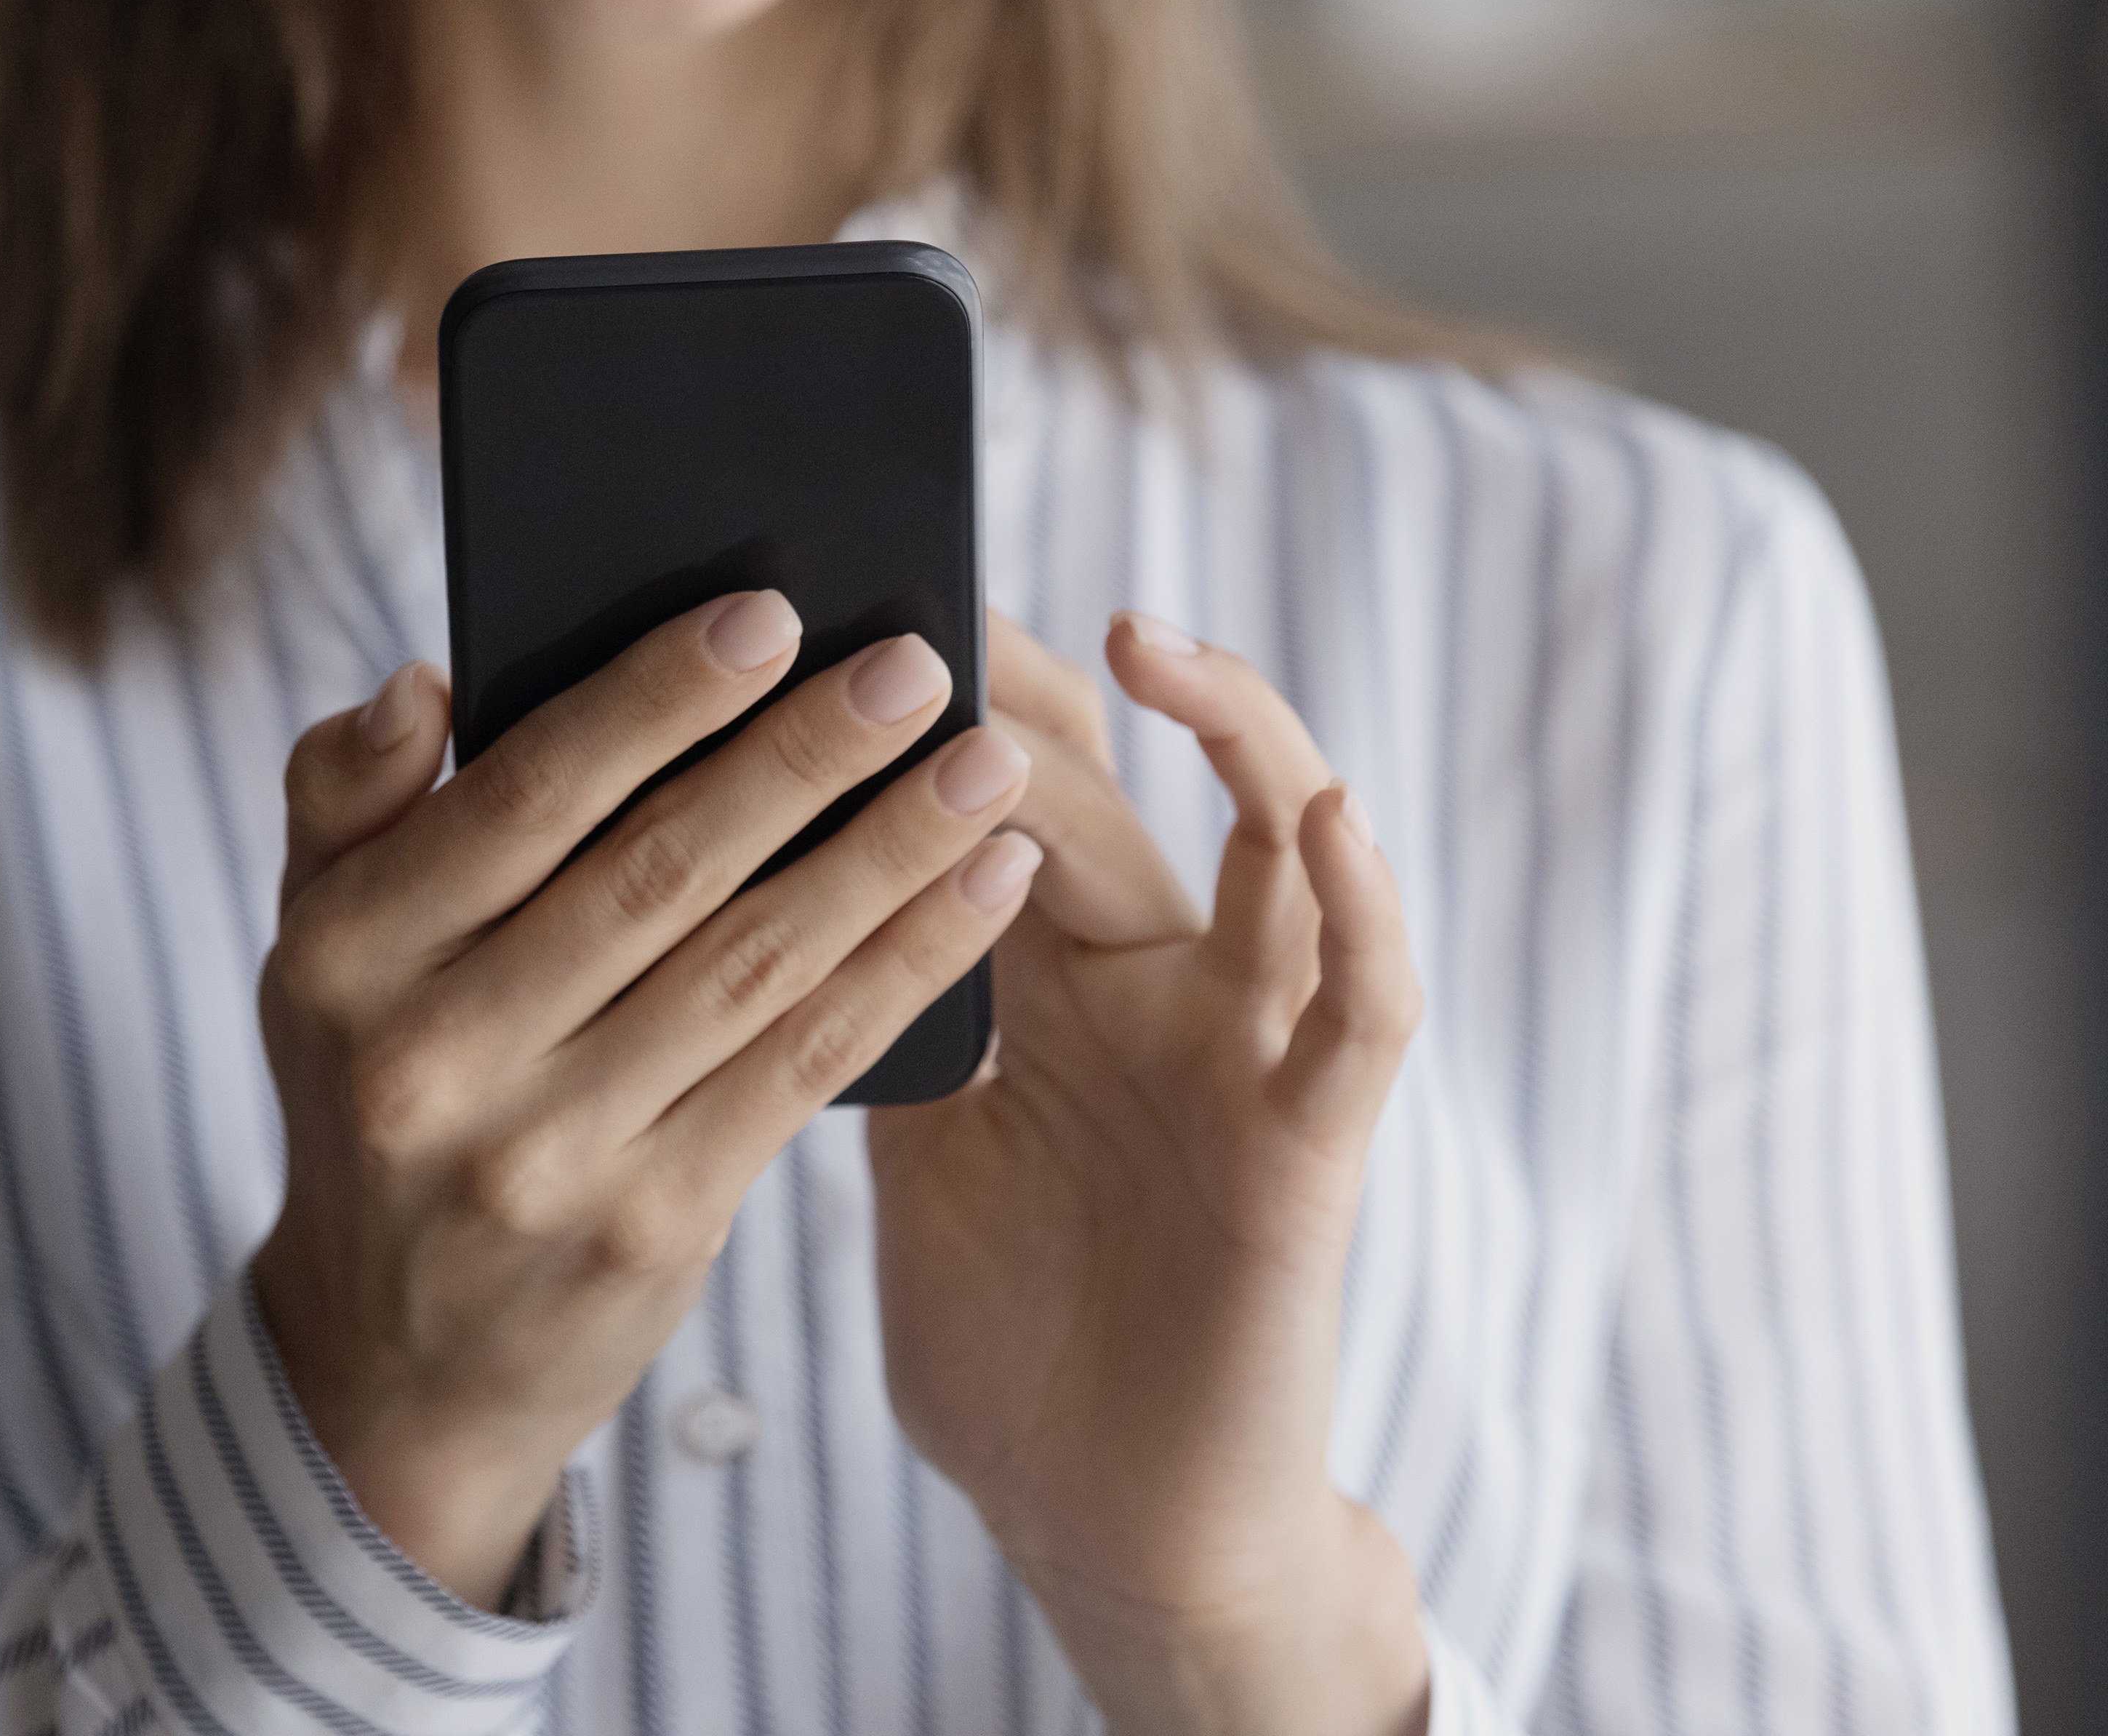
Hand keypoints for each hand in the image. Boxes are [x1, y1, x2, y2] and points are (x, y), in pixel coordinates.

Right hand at [251, 593, 1040, 1608]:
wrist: (397, 1363)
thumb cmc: (378, 1089)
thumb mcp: (314, 947)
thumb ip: (345, 798)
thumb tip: (422, 682)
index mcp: (347, 956)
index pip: (526, 796)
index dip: (655, 700)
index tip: (770, 613)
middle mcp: (437, 1058)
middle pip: (658, 870)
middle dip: (804, 757)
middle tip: (916, 665)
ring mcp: (548, 1155)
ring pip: (752, 965)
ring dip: (888, 853)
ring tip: (987, 767)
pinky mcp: (654, 1228)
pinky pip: (804, 1066)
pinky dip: (904, 968)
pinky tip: (984, 890)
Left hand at [867, 611, 1428, 1735]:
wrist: (1106, 1519)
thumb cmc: (1011, 1338)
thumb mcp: (917, 1144)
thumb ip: (874, 1015)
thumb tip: (753, 888)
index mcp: (1046, 985)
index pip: (1006, 799)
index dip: (945, 703)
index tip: (854, 604)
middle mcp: (1153, 988)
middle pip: (1105, 797)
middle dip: (1033, 692)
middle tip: (941, 595)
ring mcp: (1242, 1052)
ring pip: (1276, 850)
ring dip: (1229, 733)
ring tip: (1148, 638)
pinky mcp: (1313, 1142)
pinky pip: (1360, 1007)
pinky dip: (1358, 909)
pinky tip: (1323, 814)